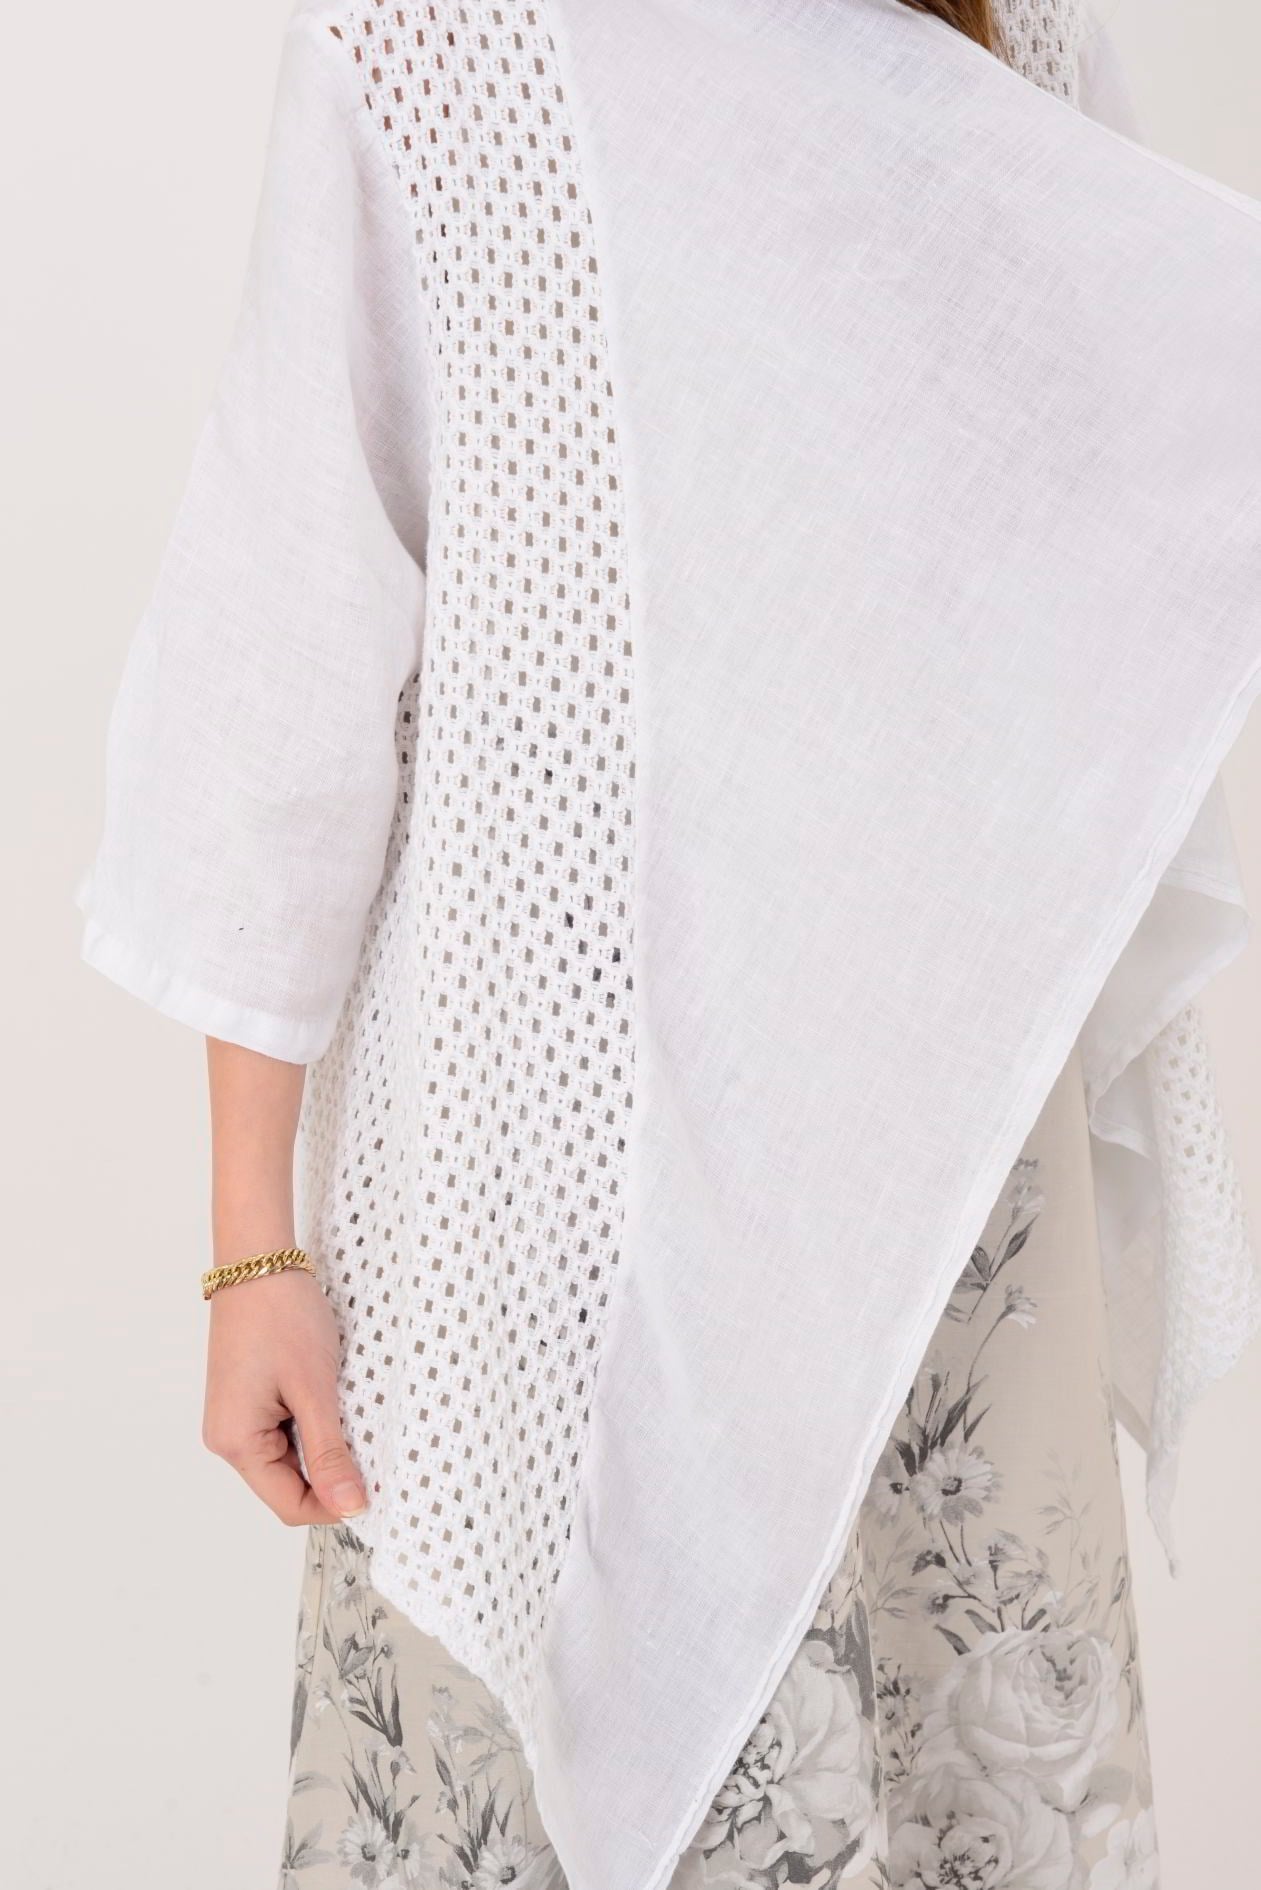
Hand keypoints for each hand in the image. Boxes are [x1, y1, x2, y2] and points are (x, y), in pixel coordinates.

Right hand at [202, 1267, 367, 1525]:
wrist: (259, 1261)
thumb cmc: (282, 1317)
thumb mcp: (315, 1390)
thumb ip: (330, 1454)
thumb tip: (350, 1507)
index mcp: (236, 1443)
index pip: (290, 1504)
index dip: (335, 1504)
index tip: (376, 1488)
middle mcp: (228, 1437)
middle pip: (289, 1484)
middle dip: (331, 1472)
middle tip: (368, 1442)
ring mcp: (236, 1418)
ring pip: (290, 1458)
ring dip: (323, 1445)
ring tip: (347, 1410)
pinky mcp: (248, 1399)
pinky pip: (285, 1431)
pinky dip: (313, 1423)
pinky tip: (331, 1398)